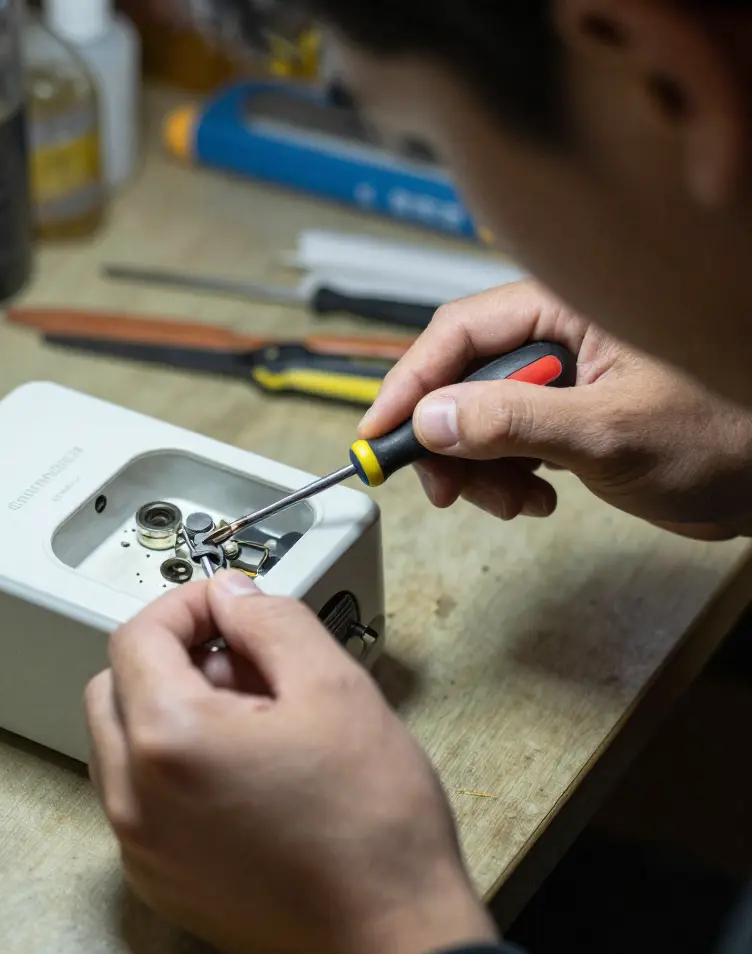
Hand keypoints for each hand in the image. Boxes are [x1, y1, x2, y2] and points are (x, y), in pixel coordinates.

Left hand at [85, 572, 495, 953]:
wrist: (394, 943)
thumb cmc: (373, 828)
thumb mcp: (334, 687)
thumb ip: (271, 621)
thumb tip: (232, 596)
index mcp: (168, 742)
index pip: (136, 637)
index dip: (185, 605)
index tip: (227, 607)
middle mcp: (134, 799)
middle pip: (117, 686)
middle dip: (172, 657)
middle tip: (243, 662)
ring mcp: (141, 849)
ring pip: (124, 742)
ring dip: (171, 709)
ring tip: (252, 720)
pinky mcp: (159, 881)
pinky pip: (140, 796)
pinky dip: (173, 764)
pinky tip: (244, 774)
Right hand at [360, 279, 751, 540]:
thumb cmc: (726, 436)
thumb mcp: (609, 432)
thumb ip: (514, 422)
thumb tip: (431, 419)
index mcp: (567, 309)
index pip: (459, 333)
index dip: (410, 384)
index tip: (378, 434)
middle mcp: (555, 338)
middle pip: (457, 380)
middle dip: (446, 441)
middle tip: (445, 490)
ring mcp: (556, 381)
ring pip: (473, 420)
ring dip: (476, 470)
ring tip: (514, 502)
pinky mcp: (561, 418)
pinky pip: (502, 446)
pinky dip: (503, 480)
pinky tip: (538, 499)